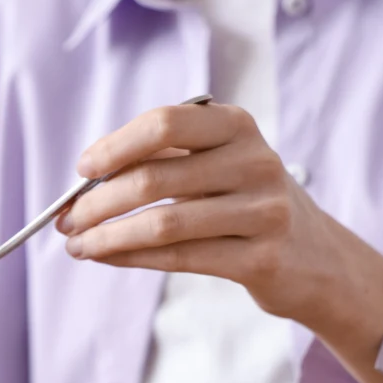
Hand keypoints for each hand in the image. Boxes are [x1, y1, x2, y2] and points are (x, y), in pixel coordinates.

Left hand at [58, 102, 382, 356]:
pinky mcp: (261, 258)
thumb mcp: (216, 168)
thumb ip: (163, 165)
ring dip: (108, 236)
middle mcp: (255, 162)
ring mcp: (263, 211)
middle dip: (98, 202)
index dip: (115, 146)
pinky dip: (132, 257)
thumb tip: (84, 185)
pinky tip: (108, 258)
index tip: (81, 169)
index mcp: (237, 127)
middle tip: (67, 221)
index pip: (164, 124)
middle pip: (155, 178)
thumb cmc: (246, 207)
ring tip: (79, 246)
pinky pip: (180, 258)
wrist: (315, 258)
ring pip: (163, 223)